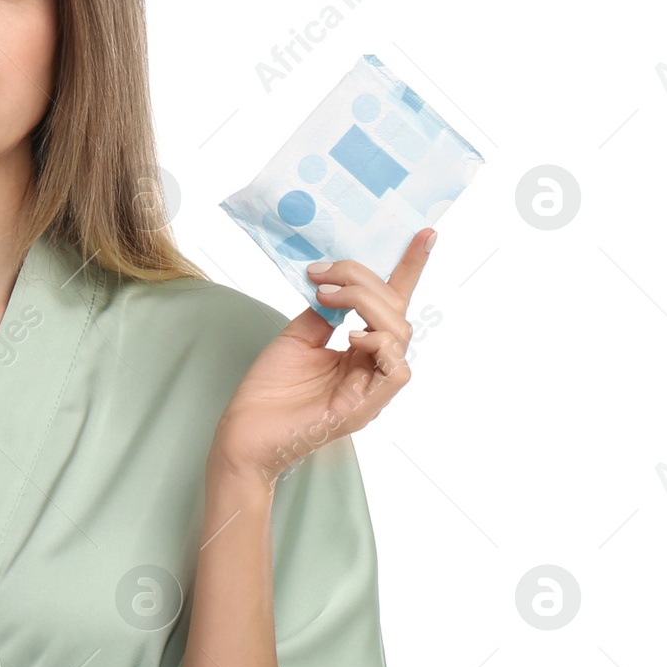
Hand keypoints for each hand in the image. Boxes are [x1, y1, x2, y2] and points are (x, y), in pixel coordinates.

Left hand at [212, 228, 435, 487]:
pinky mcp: (365, 407)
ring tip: (328, 300)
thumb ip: (324, 311)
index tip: (423, 233)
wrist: (243, 432)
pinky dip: (380, 345)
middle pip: (395, 311)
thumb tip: (337, 283)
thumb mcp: (297, 337)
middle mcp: (371, 367)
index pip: (391, 305)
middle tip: (321, 277)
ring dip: (366, 305)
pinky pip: (398, 371)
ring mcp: (371, 388)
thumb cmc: (267, 392)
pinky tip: (353, 338)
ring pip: (399, 333)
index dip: (408, 269)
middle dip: (362, 281)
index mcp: (359, 350)